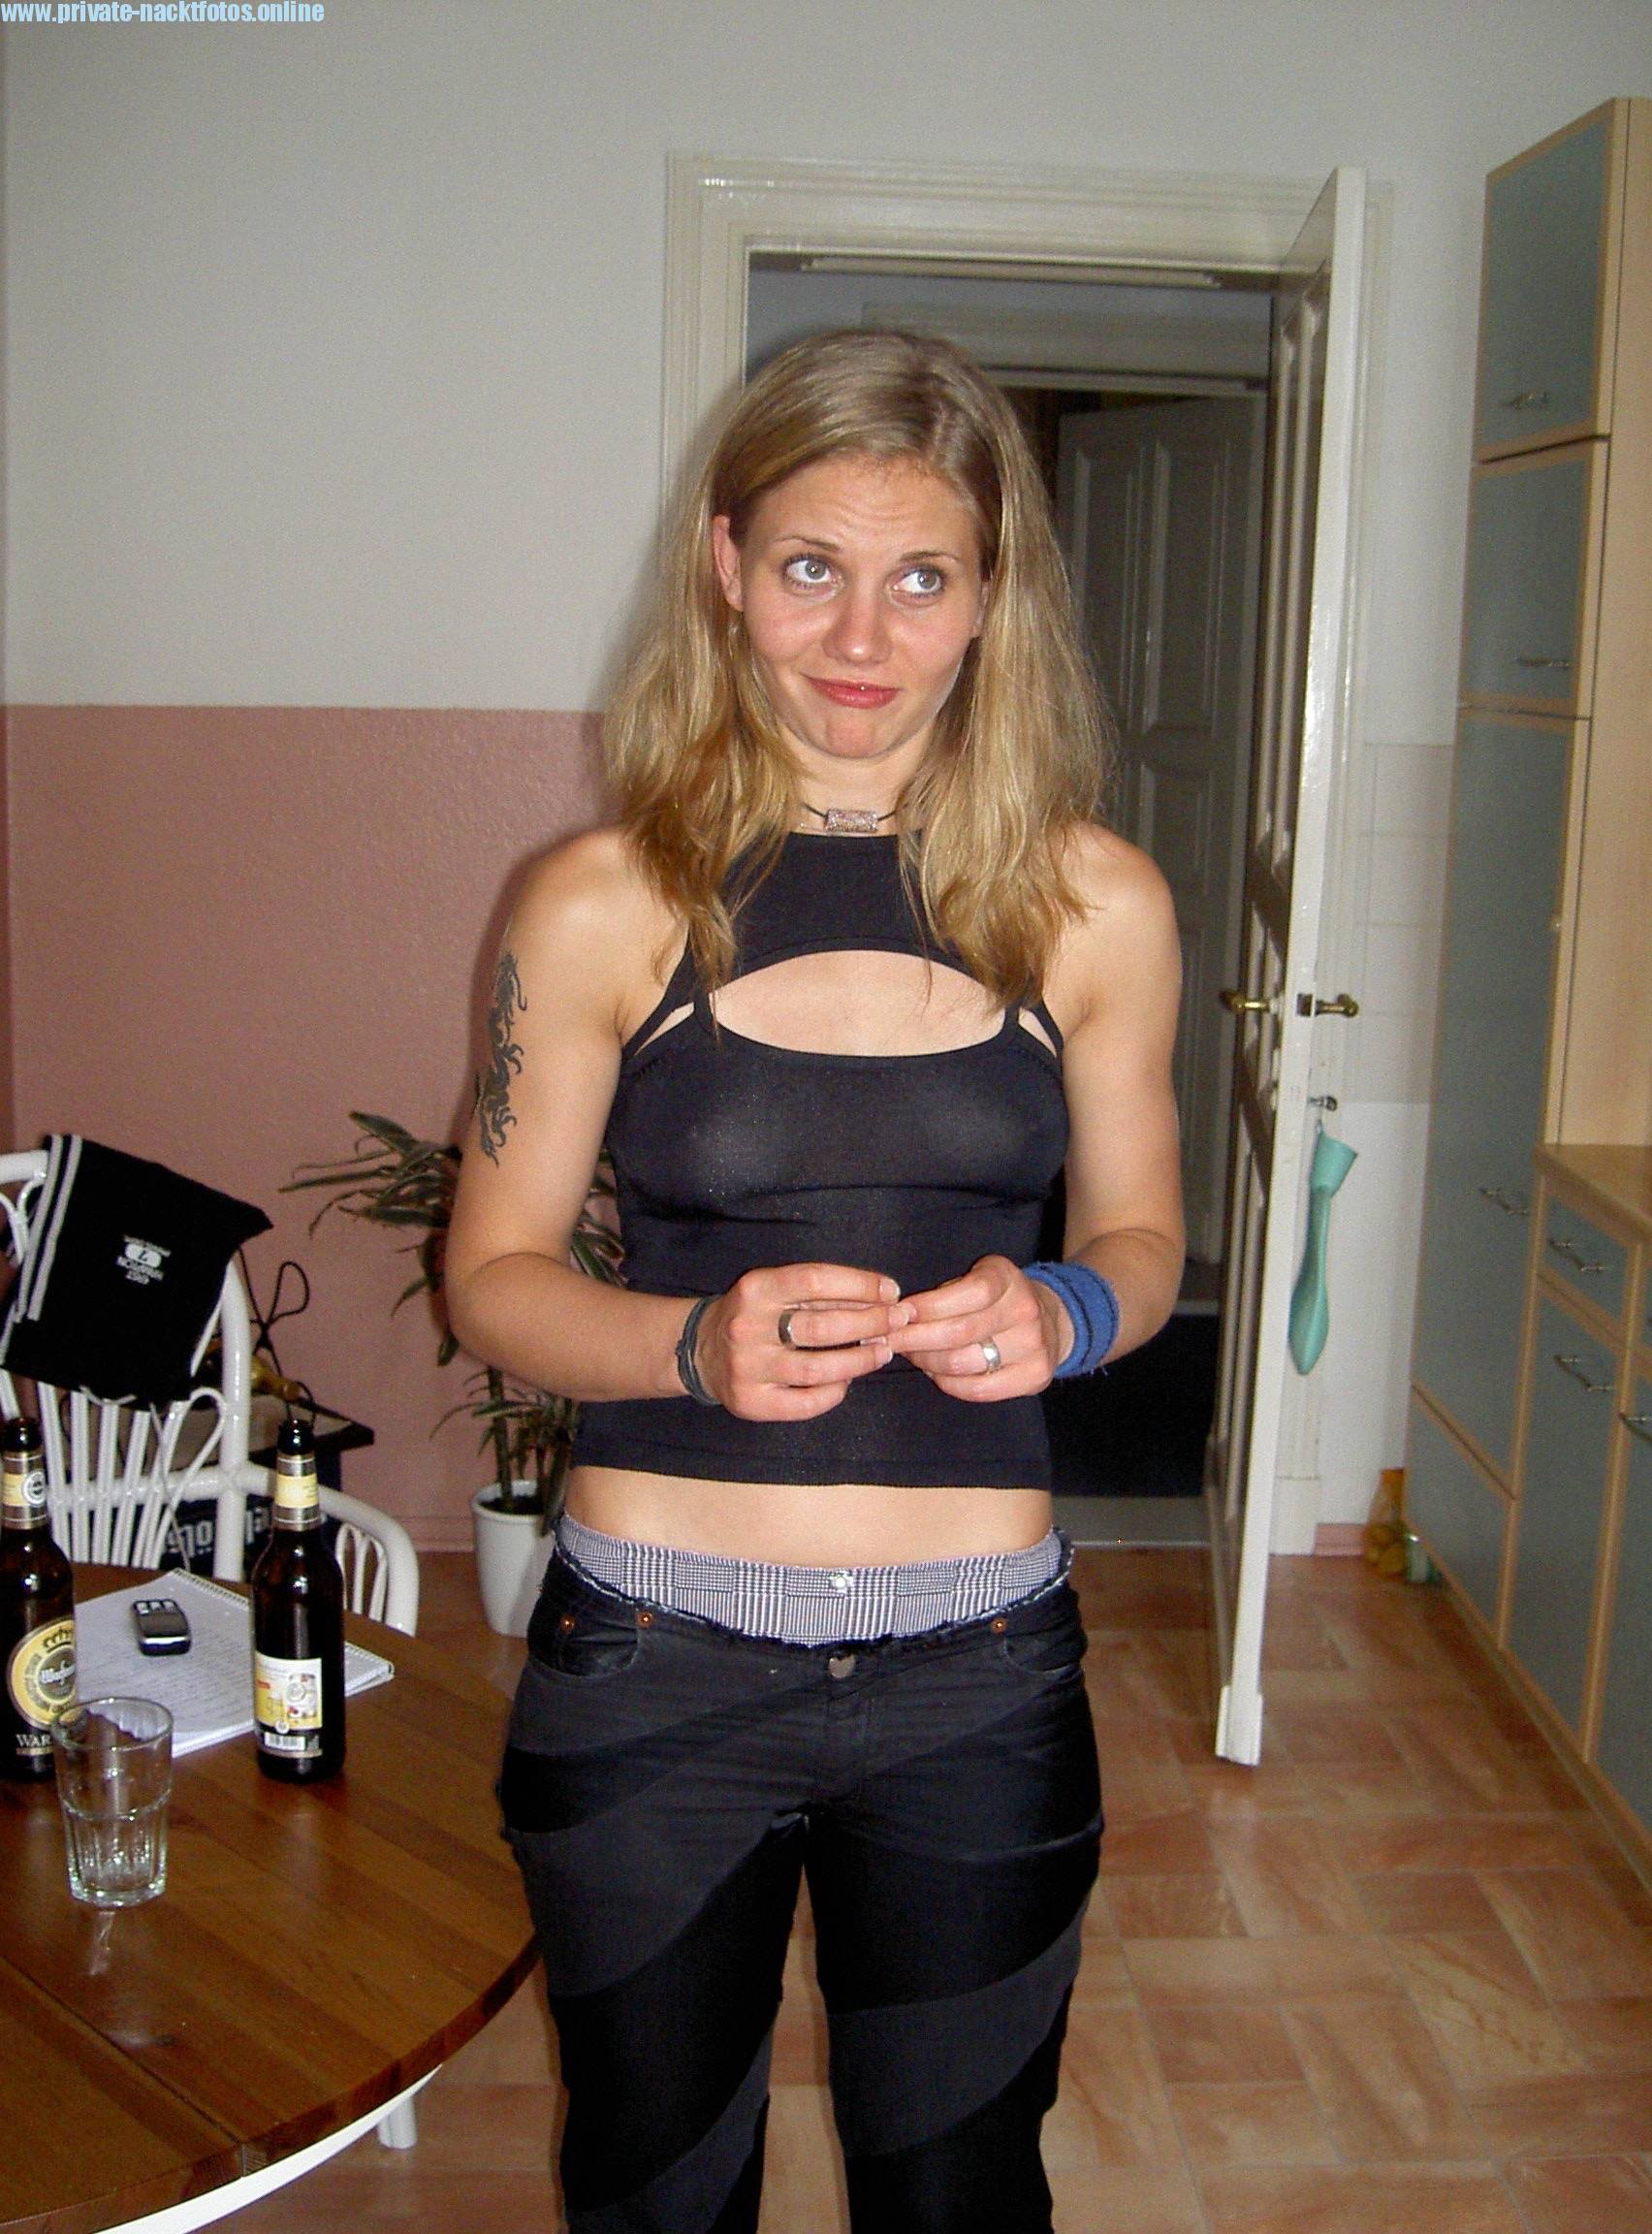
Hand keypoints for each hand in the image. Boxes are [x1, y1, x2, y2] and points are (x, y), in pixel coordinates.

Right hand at [692, 1263, 908, 1421]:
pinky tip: (848, 1381)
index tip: (892, 1291)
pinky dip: (834, 1392)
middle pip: (821, 1327)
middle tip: (899, 1321)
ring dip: (860, 1361)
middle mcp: (747, 1327)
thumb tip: (882, 1297)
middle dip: (870, 1323)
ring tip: (883, 1352)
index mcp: (755, 1289)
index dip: (859, 1284)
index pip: (814, 1280)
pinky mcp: (750, 1402)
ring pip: (818, 1368)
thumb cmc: (754, 1315)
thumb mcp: (776, 1290)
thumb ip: (820, 1293)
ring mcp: (747, 1368)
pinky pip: (805, 1403)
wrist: (701, 1351)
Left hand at [885, 1254, 1071, 1400]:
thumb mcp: (977, 1279)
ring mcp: (1034, 1346)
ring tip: (913, 1355)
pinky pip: (978, 1389)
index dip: (927, 1306)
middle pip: (959, 1332)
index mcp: (1007, 1278)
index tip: (899, 1315)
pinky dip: (948, 1383)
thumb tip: (897, 1316)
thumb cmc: (996, 1299)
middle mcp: (1025, 1310)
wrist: (1050, 1321)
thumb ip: (945, 1293)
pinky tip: (936, 1373)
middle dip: (915, 1339)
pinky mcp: (1035, 1375)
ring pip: (963, 1363)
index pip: (967, 1293)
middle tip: (891, 1341)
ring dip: (927, 1362)